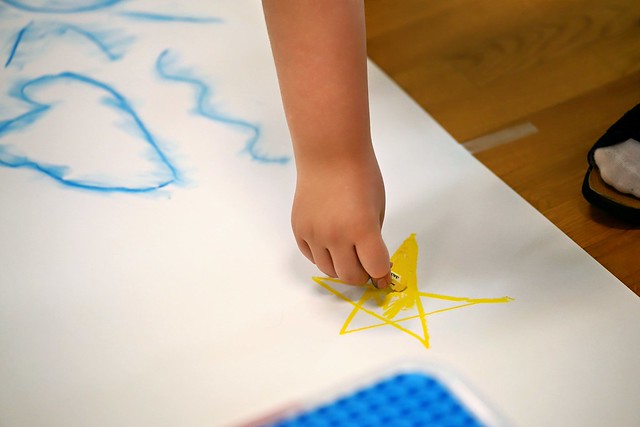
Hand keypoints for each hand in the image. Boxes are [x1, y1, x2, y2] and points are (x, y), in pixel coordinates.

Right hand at [292, 155, 390, 287]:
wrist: (329, 154)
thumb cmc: (360, 175)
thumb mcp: (378, 208)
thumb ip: (374, 238)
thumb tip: (370, 261)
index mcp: (362, 229)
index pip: (375, 268)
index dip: (382, 274)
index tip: (384, 276)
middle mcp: (335, 235)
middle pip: (350, 276)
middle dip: (362, 275)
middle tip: (367, 267)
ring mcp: (314, 234)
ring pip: (328, 270)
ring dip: (342, 268)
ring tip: (349, 255)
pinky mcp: (299, 230)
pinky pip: (312, 257)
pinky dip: (324, 257)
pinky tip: (332, 246)